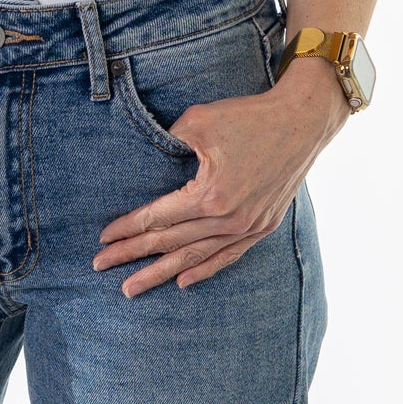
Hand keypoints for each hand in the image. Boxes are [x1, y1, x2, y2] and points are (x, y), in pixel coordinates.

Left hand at [94, 55, 347, 294]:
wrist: (302, 120)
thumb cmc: (249, 116)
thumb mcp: (198, 121)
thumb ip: (167, 142)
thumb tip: (147, 157)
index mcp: (209, 196)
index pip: (157, 218)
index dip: (127, 228)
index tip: (104, 238)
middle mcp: (227, 219)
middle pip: (169, 243)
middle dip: (132, 256)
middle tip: (100, 267)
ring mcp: (247, 226)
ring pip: (195, 257)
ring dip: (161, 273)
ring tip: (131, 287)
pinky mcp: (263, 225)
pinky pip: (228, 256)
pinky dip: (205, 269)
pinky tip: (183, 281)